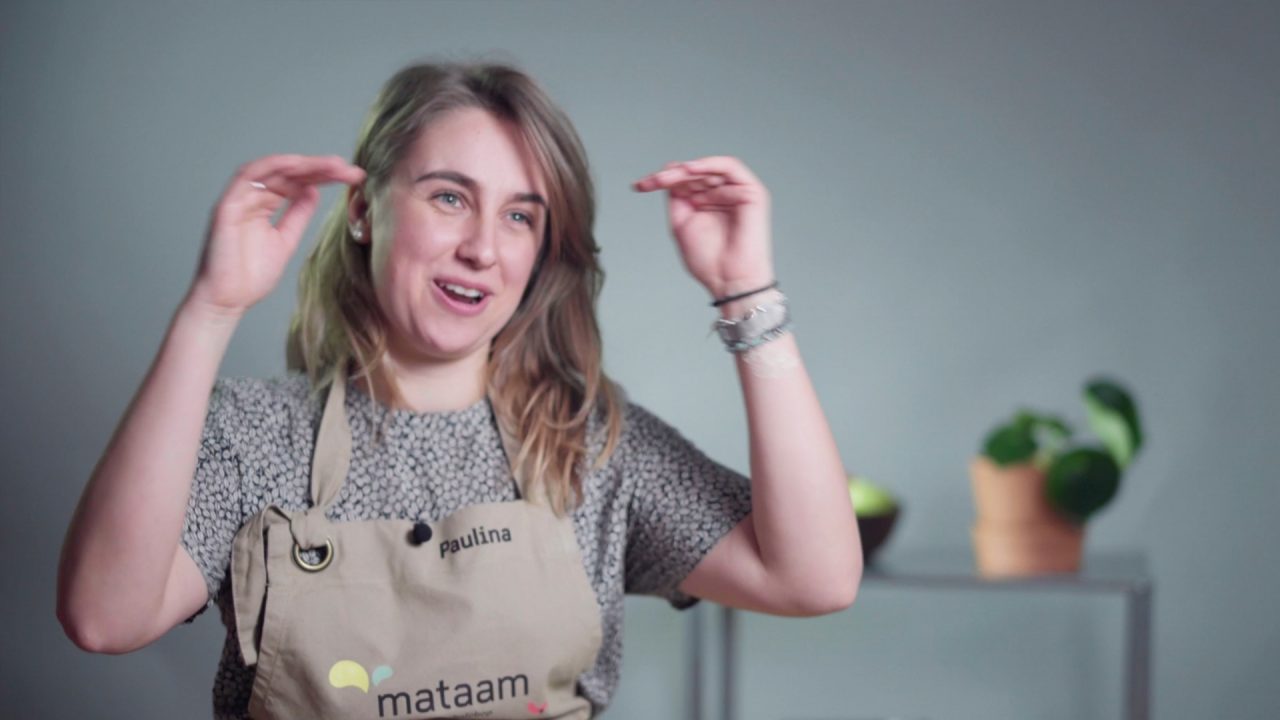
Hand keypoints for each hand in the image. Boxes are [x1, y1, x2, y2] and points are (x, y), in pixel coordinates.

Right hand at [186, 154, 365, 317]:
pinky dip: (272, 166)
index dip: (323, 176)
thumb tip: (313, 192)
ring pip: (272, 170)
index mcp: (264, 205)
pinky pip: (247, 177)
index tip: (351, 177)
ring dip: (302, 164)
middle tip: (348, 168)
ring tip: (331, 164)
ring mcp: (239, 199)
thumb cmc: (250, 276)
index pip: (297, 183)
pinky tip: (296, 164)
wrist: (228, 300)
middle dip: (320, 168)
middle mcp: (252, 198)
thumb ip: (298, 215)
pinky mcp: (227, 205)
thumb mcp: (286, 240)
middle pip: (289, 173)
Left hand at [632, 156, 774, 298]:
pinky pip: (730, 166)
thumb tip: (668, 170)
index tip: (640, 186)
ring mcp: (738, 192)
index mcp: (708, 202)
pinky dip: (709, 164)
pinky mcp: (752, 192)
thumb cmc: (710, 260)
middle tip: (652, 182)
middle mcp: (723, 195)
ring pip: (709, 168)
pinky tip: (689, 170)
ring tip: (666, 178)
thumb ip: (676, 197)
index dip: (661, 180)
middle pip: (695, 173)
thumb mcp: (681, 223)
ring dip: (686, 170)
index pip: (684, 182)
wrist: (729, 281)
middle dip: (670, 175)